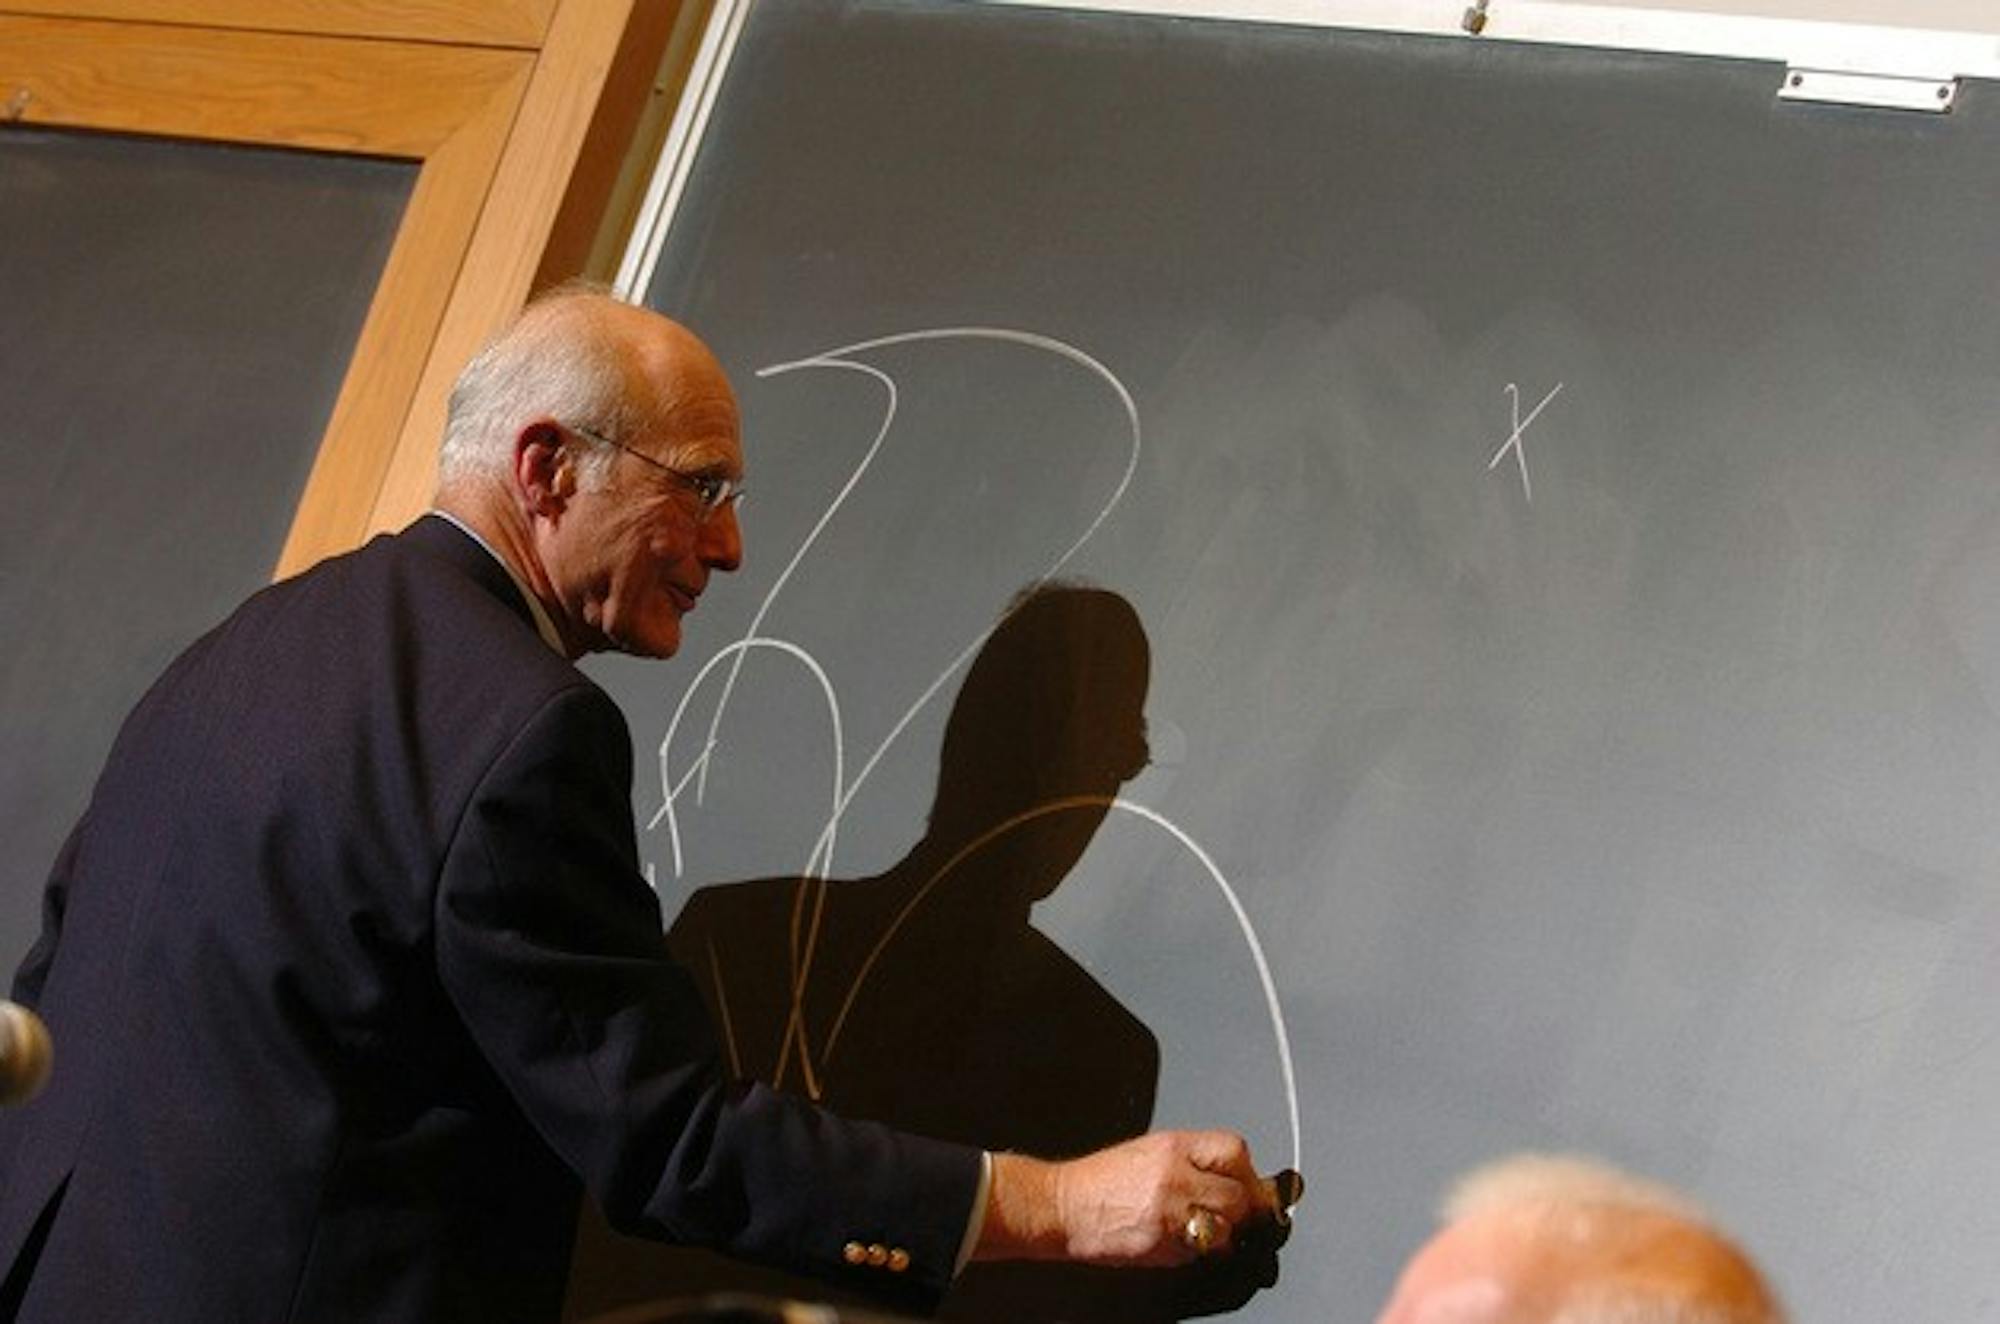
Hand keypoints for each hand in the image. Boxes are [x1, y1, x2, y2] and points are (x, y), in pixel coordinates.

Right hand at [977, 1130, 1282, 1267]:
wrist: (1064, 1205)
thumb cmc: (1103, 1181)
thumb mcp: (1150, 1152)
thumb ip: (1192, 1161)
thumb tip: (1235, 1178)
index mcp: (1173, 1147)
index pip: (1234, 1150)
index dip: (1246, 1172)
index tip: (1246, 1185)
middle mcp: (1175, 1175)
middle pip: (1238, 1194)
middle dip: (1242, 1209)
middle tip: (1232, 1216)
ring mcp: (1169, 1212)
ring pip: (1225, 1226)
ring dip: (1224, 1234)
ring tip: (1204, 1231)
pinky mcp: (1162, 1244)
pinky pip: (1199, 1251)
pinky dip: (1198, 1252)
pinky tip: (1180, 1242)